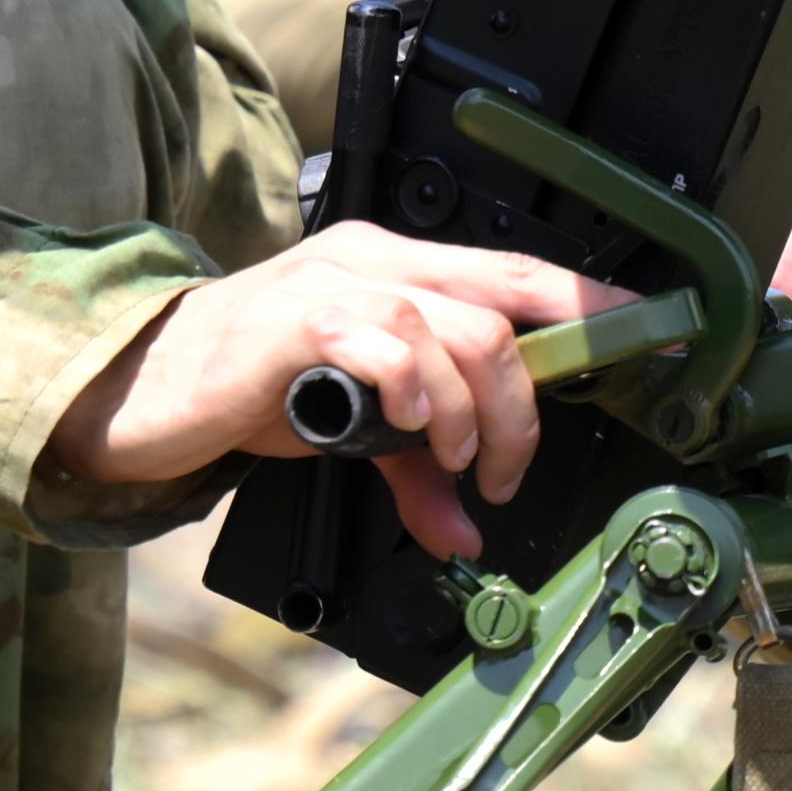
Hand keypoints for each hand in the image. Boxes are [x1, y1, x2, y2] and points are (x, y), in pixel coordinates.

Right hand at [44, 226, 592, 558]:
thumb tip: (465, 530)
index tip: (654, 328)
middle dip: (524, 404)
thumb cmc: (242, 389)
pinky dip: (413, 392)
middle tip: (500, 471)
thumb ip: (414, 471)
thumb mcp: (349, 430)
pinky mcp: (294, 320)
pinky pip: (386, 341)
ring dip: (471, 414)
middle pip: (499, 311)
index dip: (592, 297)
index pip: (515, 270)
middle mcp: (373, 260)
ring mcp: (333, 282)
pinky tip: (403, 429)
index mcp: (395, 269)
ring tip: (449, 464)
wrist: (136, 388)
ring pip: (454, 328)